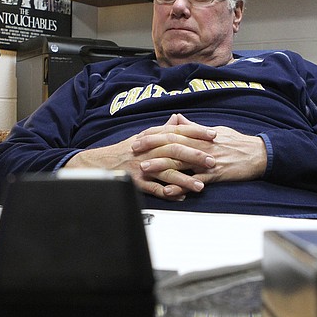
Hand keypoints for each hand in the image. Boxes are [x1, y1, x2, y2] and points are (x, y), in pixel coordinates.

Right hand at [63, 114, 216, 200]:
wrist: (104, 164)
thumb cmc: (126, 150)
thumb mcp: (144, 136)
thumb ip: (163, 129)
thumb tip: (178, 119)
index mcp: (153, 137)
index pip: (177, 131)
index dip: (196, 132)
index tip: (213, 134)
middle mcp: (149, 150)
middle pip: (174, 149)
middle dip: (194, 155)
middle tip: (211, 160)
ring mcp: (143, 166)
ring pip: (166, 171)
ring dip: (185, 178)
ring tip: (200, 185)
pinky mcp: (137, 182)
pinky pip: (155, 189)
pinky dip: (168, 193)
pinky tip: (182, 196)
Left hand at [134, 114, 267, 187]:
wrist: (258, 154)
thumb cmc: (236, 142)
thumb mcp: (214, 129)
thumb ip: (193, 127)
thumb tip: (177, 119)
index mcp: (200, 135)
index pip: (172, 132)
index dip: (154, 134)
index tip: (139, 137)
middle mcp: (201, 145)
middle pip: (172, 145)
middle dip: (151, 147)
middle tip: (134, 150)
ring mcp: (208, 160)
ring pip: (180, 162)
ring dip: (161, 165)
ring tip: (145, 169)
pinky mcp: (215, 174)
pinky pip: (195, 180)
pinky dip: (181, 186)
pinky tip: (168, 190)